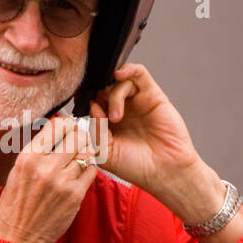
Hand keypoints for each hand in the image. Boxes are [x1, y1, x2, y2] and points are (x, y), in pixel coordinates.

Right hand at [0, 115, 98, 242]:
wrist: (18, 237)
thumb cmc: (15, 205)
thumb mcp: (17, 172)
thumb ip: (37, 151)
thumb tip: (55, 130)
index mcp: (28, 157)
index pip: (57, 125)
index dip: (66, 125)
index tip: (67, 129)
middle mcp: (46, 167)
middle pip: (77, 136)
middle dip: (79, 138)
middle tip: (76, 144)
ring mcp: (63, 182)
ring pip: (87, 153)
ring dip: (84, 154)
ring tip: (77, 160)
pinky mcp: (75, 196)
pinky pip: (92, 171)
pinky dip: (88, 170)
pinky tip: (79, 175)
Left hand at [88, 63, 200, 196]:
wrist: (163, 172)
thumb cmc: (136, 166)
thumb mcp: (105, 152)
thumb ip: (95, 129)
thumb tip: (92, 105)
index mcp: (107, 120)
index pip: (91, 99)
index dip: (83, 98)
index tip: (79, 105)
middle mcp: (121, 107)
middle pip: (103, 86)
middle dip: (95, 91)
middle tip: (94, 104)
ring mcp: (137, 100)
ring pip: (118, 81)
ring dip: (112, 95)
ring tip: (115, 118)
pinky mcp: (152, 94)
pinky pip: (139, 73)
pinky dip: (128, 69)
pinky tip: (119, 75)